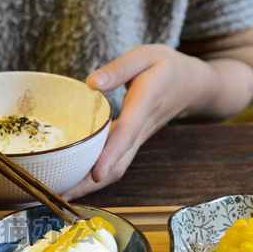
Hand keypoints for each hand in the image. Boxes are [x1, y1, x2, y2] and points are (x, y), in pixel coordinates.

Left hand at [62, 44, 252, 199]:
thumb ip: (118, 69)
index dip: (112, 153)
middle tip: (62, 196)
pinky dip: (93, 176)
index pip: (128, 132)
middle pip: (119, 163)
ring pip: (116, 169)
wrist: (192, 85)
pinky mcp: (132, 144)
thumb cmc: (166, 67)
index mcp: (145, 103)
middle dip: (91, 183)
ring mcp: (138, 140)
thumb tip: (91, 83)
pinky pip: (115, 164)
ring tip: (60, 195)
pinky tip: (72, 181)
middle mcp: (142, 129)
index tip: (97, 172)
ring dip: (90, 185)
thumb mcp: (145, 55)